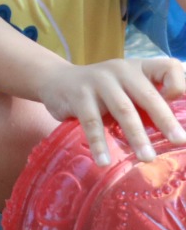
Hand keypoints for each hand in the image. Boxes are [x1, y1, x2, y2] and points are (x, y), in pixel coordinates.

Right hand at [36, 58, 185, 164]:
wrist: (55, 80)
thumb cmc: (101, 90)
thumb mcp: (125, 87)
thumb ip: (147, 101)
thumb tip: (172, 131)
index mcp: (138, 68)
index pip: (168, 68)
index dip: (179, 86)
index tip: (181, 106)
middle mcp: (121, 70)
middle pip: (147, 95)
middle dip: (165, 120)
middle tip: (179, 141)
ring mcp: (98, 81)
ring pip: (122, 110)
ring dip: (136, 136)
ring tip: (146, 158)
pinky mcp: (78, 95)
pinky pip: (92, 122)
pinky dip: (99, 143)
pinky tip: (103, 161)